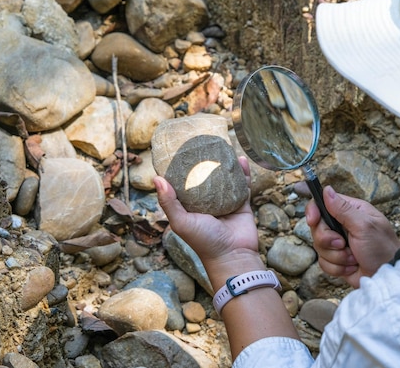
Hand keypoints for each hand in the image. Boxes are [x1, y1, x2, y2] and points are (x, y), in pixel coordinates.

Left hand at [153, 156, 263, 282]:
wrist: (233, 256)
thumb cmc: (203, 242)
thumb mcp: (181, 222)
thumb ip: (169, 202)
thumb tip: (156, 178)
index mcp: (190, 206)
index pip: (183, 183)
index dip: (182, 168)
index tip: (181, 150)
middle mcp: (207, 203)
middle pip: (206, 177)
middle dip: (205, 162)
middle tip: (204, 142)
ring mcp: (225, 202)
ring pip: (225, 178)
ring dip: (225, 164)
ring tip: (223, 147)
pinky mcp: (242, 203)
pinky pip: (243, 185)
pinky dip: (242, 172)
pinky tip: (240, 159)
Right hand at [307, 186, 399, 287]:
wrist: (387, 278)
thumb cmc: (382, 249)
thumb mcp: (364, 225)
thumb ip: (343, 209)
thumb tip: (327, 189)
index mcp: (351, 211)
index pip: (322, 204)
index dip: (313, 211)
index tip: (313, 221)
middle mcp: (343, 225)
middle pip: (317, 228)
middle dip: (328, 240)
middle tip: (342, 244)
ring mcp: (338, 243)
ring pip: (319, 247)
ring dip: (336, 256)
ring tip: (353, 258)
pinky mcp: (336, 259)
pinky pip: (323, 262)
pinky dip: (337, 267)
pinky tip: (351, 267)